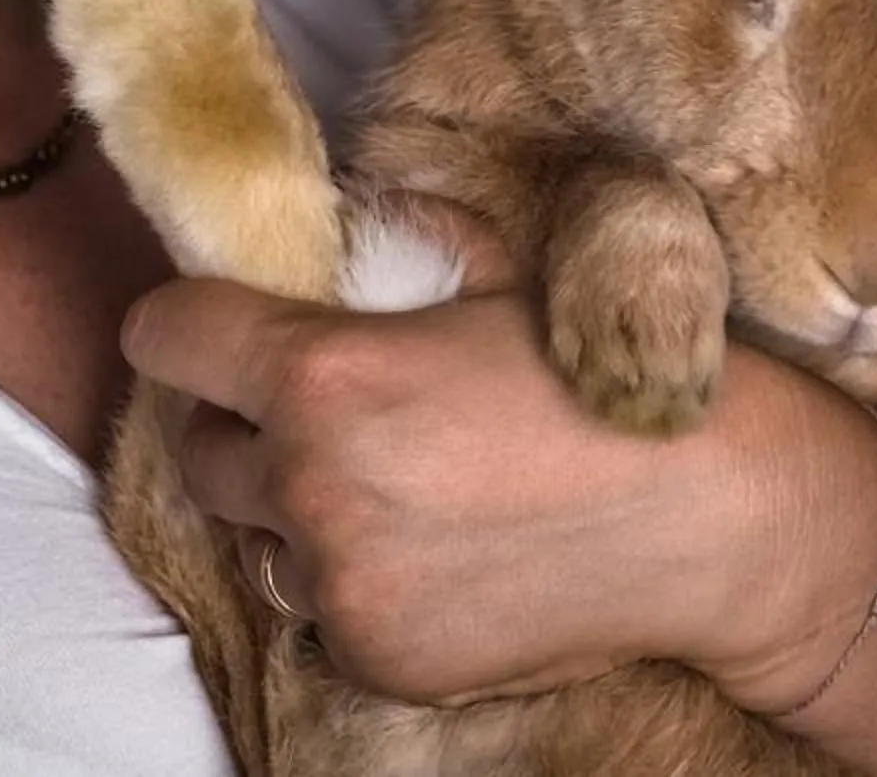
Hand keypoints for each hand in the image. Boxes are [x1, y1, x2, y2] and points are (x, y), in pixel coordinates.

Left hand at [117, 267, 876, 711]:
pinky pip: (318, 607)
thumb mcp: (501, 273)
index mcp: (325, 375)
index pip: (166, 339)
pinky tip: (436, 545)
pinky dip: (354, 577)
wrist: (711, 518)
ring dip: (295, 507)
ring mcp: (340, 586)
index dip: (186, 323)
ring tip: (393, 481)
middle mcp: (311, 486)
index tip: (212, 326)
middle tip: (314, 404)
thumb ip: (399, 240)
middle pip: (196, 448)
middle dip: (239, 419)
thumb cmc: (608, 380)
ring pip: (257, 537)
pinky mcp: (376, 659)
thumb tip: (339, 217)